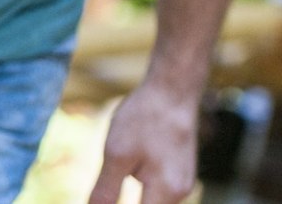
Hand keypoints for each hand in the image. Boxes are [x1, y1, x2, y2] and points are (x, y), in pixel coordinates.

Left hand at [88, 80, 198, 203]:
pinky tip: (133, 159)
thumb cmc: (144, 118)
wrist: (172, 89)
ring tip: (125, 162)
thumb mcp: (116, 154)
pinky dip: (140, 183)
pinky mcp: (179, 172)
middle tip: (110, 177)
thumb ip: (106, 191)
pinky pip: (155, 189)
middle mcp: (180, 193)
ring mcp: (182, 183)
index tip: (100, 199)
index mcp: (166, 193)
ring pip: (150, 201)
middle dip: (122, 200)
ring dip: (132, 194)